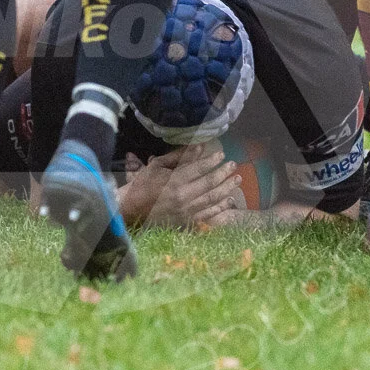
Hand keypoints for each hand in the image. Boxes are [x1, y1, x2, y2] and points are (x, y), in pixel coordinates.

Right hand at [125, 142, 245, 229]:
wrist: (132, 209)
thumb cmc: (143, 184)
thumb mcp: (157, 165)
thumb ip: (179, 157)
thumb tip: (198, 148)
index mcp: (174, 180)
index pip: (198, 169)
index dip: (212, 161)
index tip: (221, 155)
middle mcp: (183, 196)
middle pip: (209, 184)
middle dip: (224, 174)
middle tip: (234, 166)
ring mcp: (186, 210)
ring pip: (212, 199)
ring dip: (226, 189)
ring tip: (237, 180)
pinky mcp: (186, 221)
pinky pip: (208, 215)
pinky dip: (220, 208)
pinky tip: (230, 201)